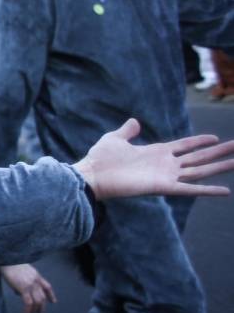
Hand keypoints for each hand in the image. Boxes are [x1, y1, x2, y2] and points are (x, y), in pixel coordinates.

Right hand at [0, 263, 55, 312]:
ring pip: (38, 301)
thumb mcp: (20, 272)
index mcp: (36, 275)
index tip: (53, 302)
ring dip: (35, 310)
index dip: (51, 295)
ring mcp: (31, 284)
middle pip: (43, 296)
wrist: (6, 259)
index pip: (47, 286)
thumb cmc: (10, 264)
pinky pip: (29, 302)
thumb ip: (22, 282)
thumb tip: (19, 293)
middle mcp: (36, 280)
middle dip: (42, 307)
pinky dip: (28, 310)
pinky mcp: (24, 288)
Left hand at [74, 119, 233, 199]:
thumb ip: (127, 131)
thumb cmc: (100, 159)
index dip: (200, 141)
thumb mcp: (115, 138)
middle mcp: (165, 164)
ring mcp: (166, 176)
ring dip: (220, 167)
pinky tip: (225, 191)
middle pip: (198, 157)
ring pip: (200, 171)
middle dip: (218, 152)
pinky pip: (190, 189)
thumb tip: (135, 121)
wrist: (92, 175)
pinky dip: (207, 190)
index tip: (216, 138)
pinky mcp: (163, 187)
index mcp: (156, 152)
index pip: (185, 146)